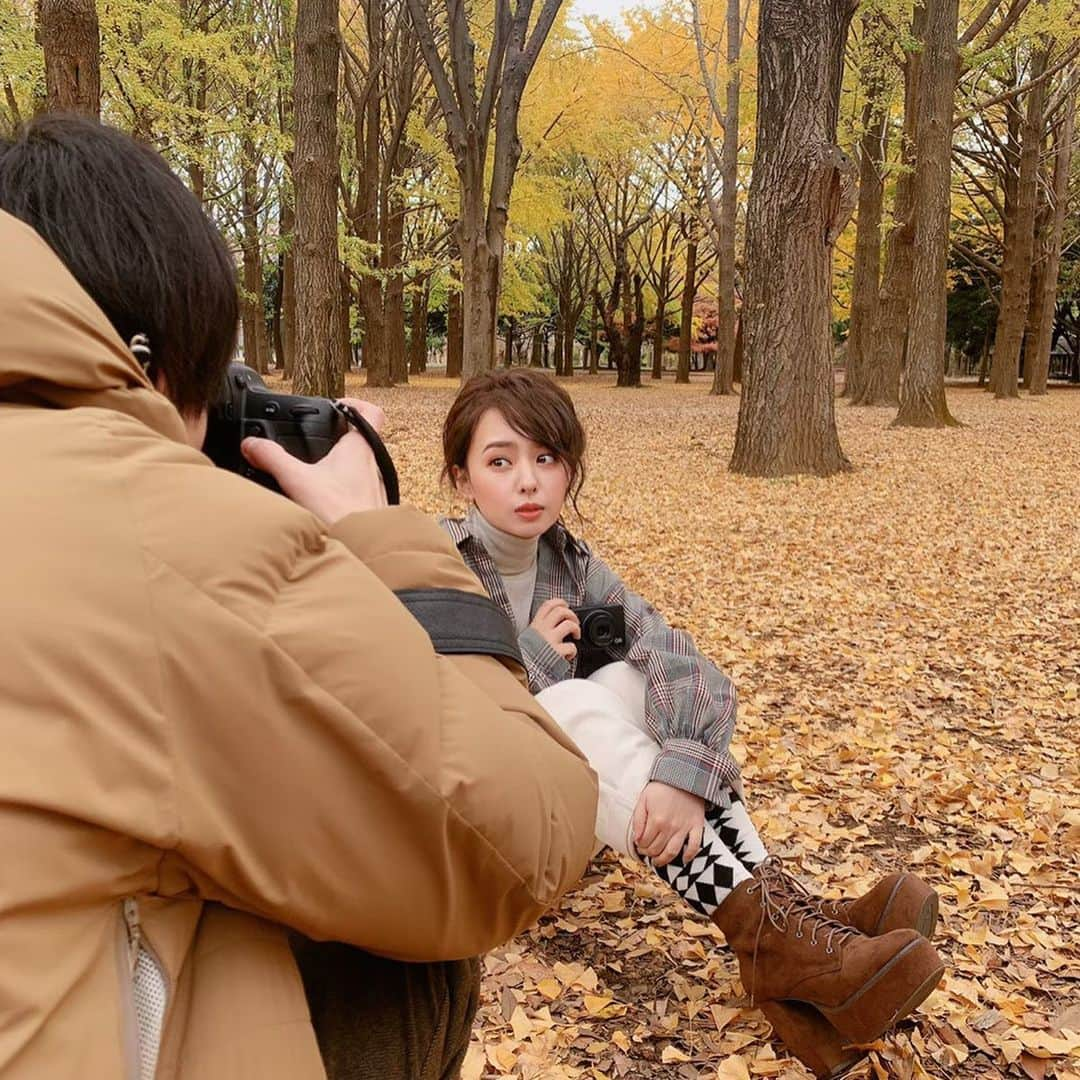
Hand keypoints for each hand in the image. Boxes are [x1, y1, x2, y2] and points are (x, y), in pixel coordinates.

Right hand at [241, 398, 388, 523]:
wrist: (365, 550)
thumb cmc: (341, 514)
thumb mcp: (298, 481)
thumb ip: (272, 458)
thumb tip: (252, 445)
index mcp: (359, 450)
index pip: (371, 413)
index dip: (356, 405)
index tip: (337, 407)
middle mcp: (373, 466)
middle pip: (361, 441)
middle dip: (338, 440)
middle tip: (318, 442)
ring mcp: (375, 488)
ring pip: (360, 468)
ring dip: (340, 467)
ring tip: (316, 473)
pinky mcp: (372, 509)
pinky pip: (358, 492)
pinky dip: (342, 491)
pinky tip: (324, 502)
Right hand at [528, 598, 580, 661]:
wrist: (522, 672)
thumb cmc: (525, 658)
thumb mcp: (526, 639)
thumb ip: (536, 631)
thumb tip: (547, 626)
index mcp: (535, 626)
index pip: (548, 605)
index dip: (559, 602)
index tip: (565, 605)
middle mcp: (543, 630)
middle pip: (561, 611)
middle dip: (571, 614)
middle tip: (574, 622)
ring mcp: (550, 640)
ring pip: (569, 624)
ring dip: (576, 628)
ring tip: (576, 635)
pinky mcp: (556, 652)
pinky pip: (571, 647)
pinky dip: (573, 651)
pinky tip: (569, 655)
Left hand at [632, 782, 705, 866]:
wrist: (684, 775)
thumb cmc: (661, 786)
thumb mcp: (643, 799)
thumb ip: (638, 820)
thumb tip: (636, 839)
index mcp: (656, 820)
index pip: (645, 842)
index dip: (639, 846)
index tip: (639, 845)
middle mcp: (670, 827)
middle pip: (657, 849)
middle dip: (649, 854)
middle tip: (647, 852)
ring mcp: (684, 828)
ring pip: (672, 852)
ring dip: (664, 860)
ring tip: (658, 862)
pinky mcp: (696, 825)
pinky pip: (695, 845)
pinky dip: (689, 855)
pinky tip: (683, 859)